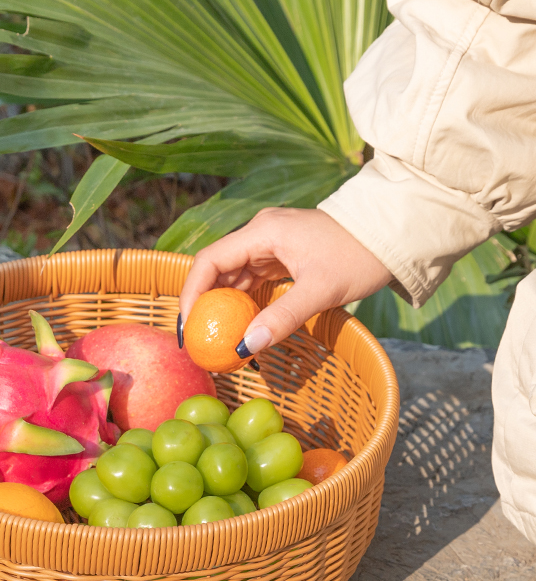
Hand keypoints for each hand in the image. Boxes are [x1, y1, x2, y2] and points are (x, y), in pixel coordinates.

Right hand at [178, 208, 392, 354]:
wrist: (394, 233)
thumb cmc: (360, 256)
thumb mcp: (320, 291)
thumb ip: (281, 318)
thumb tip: (244, 348)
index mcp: (262, 232)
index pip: (209, 260)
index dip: (191, 293)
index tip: (187, 326)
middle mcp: (260, 233)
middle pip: (216, 268)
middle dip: (203, 303)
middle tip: (197, 338)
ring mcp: (271, 243)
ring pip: (233, 275)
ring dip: (222, 304)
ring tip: (215, 337)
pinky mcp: (282, 254)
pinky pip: (252, 279)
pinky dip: (243, 302)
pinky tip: (240, 324)